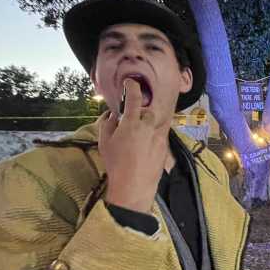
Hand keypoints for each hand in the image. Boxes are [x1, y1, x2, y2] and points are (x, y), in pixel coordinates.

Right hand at [100, 79, 166, 213]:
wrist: (133, 186)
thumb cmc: (115, 164)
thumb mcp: (104, 142)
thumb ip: (108, 123)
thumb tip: (112, 114)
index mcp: (132, 122)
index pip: (134, 97)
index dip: (132, 87)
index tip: (131, 83)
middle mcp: (148, 126)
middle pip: (148, 111)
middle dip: (140, 114)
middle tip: (131, 122)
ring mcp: (159, 136)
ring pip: (156, 123)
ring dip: (148, 126)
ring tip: (138, 138)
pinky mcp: (165, 147)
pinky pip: (160, 135)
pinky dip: (153, 137)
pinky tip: (145, 148)